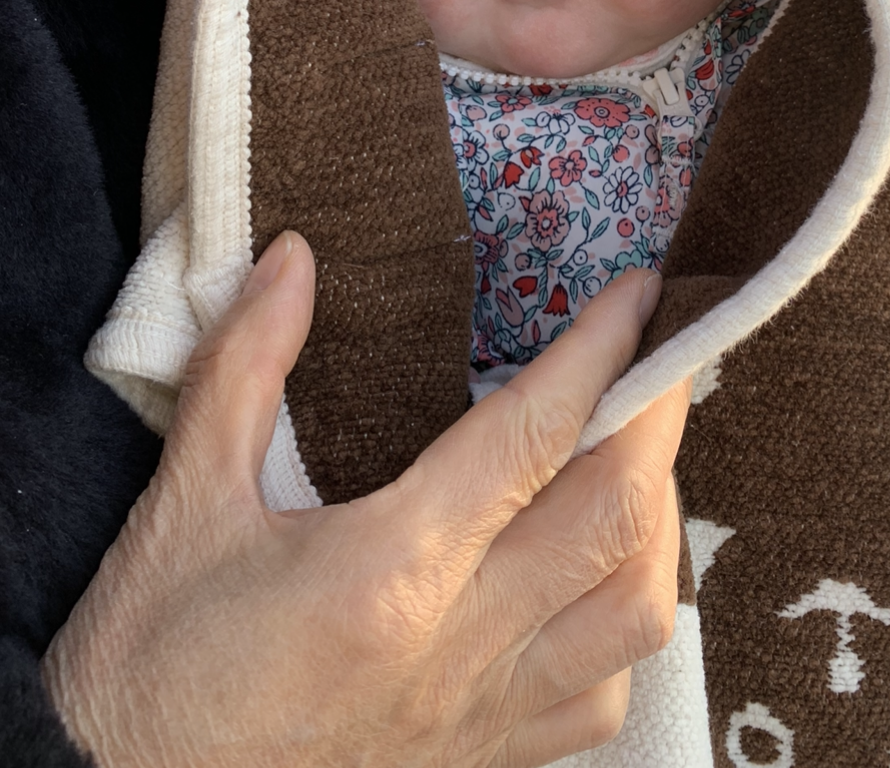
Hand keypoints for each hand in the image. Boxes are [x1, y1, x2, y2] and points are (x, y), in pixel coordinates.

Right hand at [44, 233, 688, 766]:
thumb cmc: (145, 666)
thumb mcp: (182, 503)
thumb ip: (245, 368)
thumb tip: (294, 259)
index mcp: (386, 572)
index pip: (532, 439)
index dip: (600, 353)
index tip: (639, 291)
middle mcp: (455, 648)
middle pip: (613, 521)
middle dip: (657, 419)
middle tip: (658, 350)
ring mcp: (479, 717)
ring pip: (632, 616)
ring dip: (656, 519)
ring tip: (632, 452)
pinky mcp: (480, 761)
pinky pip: (598, 700)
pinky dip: (625, 620)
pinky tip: (593, 574)